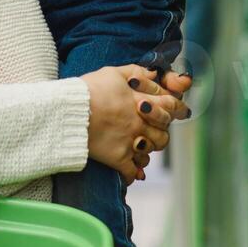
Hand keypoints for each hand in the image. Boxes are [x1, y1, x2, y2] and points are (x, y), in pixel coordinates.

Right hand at [79, 65, 188, 184]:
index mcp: (141, 100)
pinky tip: (132, 173)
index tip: (180, 111)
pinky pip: (132, 171)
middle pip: (164, 131)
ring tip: (140, 146)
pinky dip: (134, 174)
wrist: (67, 112)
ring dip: (149, 149)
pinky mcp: (117, 157)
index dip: (177, 108)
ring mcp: (130, 141)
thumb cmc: (88, 90)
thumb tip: (155, 74)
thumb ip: (137, 73)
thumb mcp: (113, 73)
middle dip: (161, 130)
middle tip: (153, 129)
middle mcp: (139, 122)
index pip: (170, 105)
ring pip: (151, 150)